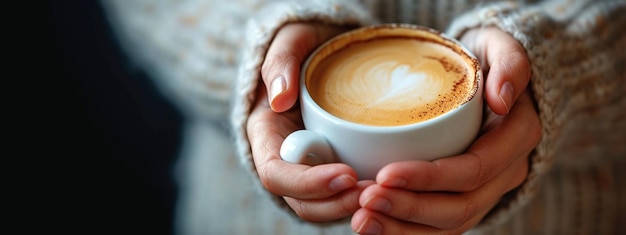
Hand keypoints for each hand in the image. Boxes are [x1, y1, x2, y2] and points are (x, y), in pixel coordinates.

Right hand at [247, 23, 372, 221]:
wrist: (328, 50)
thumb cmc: (307, 44)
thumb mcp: (291, 39)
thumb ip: (280, 63)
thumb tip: (279, 99)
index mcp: (266, 134)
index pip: (276, 173)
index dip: (308, 182)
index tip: (346, 173)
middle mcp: (286, 158)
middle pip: (301, 200)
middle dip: (336, 203)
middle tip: (374, 192)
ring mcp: (310, 166)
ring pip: (324, 205)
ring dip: (352, 206)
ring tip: (385, 195)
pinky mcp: (335, 166)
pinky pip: (344, 194)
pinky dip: (364, 198)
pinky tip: (390, 190)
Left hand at [351, 27, 540, 233]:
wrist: (487, 80)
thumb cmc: (484, 59)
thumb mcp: (499, 45)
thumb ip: (509, 62)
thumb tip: (501, 98)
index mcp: (516, 138)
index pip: (473, 169)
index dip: (429, 178)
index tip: (384, 173)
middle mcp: (505, 172)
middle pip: (459, 207)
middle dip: (409, 208)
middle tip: (365, 200)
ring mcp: (487, 191)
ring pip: (448, 225)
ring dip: (403, 229)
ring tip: (362, 221)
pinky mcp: (465, 198)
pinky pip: (438, 227)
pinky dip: (405, 231)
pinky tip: (373, 225)